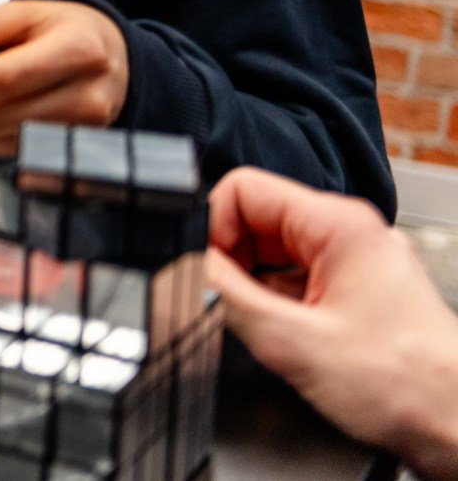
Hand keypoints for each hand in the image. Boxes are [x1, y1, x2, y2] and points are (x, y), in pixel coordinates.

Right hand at [205, 167, 457, 478]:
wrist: (457, 427)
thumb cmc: (405, 385)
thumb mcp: (290, 339)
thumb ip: (225, 295)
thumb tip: (185, 267)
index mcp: (339, 224)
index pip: (243, 189)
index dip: (211, 227)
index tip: (202, 266)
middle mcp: (353, 234)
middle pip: (258, 221)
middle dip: (232, 261)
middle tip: (225, 305)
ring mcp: (361, 263)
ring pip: (277, 254)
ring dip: (256, 288)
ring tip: (263, 329)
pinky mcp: (365, 292)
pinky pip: (302, 281)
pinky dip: (282, 305)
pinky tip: (287, 339)